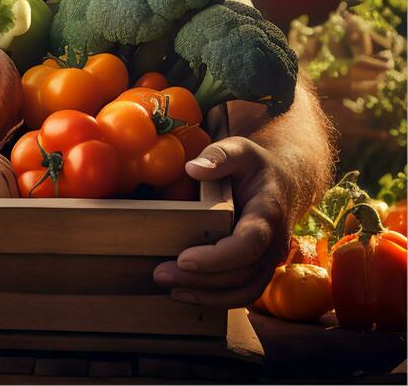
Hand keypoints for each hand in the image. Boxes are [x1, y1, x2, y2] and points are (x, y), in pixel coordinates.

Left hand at [153, 136, 290, 307]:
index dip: (217, 257)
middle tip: (161, 273)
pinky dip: (215, 298)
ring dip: (206, 296)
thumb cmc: (256, 164)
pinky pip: (242, 292)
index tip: (184, 259)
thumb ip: (219, 155)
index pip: (248, 244)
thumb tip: (192, 168)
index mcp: (268, 214)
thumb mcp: (240, 148)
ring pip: (244, 291)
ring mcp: (269, 260)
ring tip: (170, 289)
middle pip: (241, 274)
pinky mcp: (259, 268)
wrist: (285, 181)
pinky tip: (185, 293)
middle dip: (201, 280)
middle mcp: (273, 243)